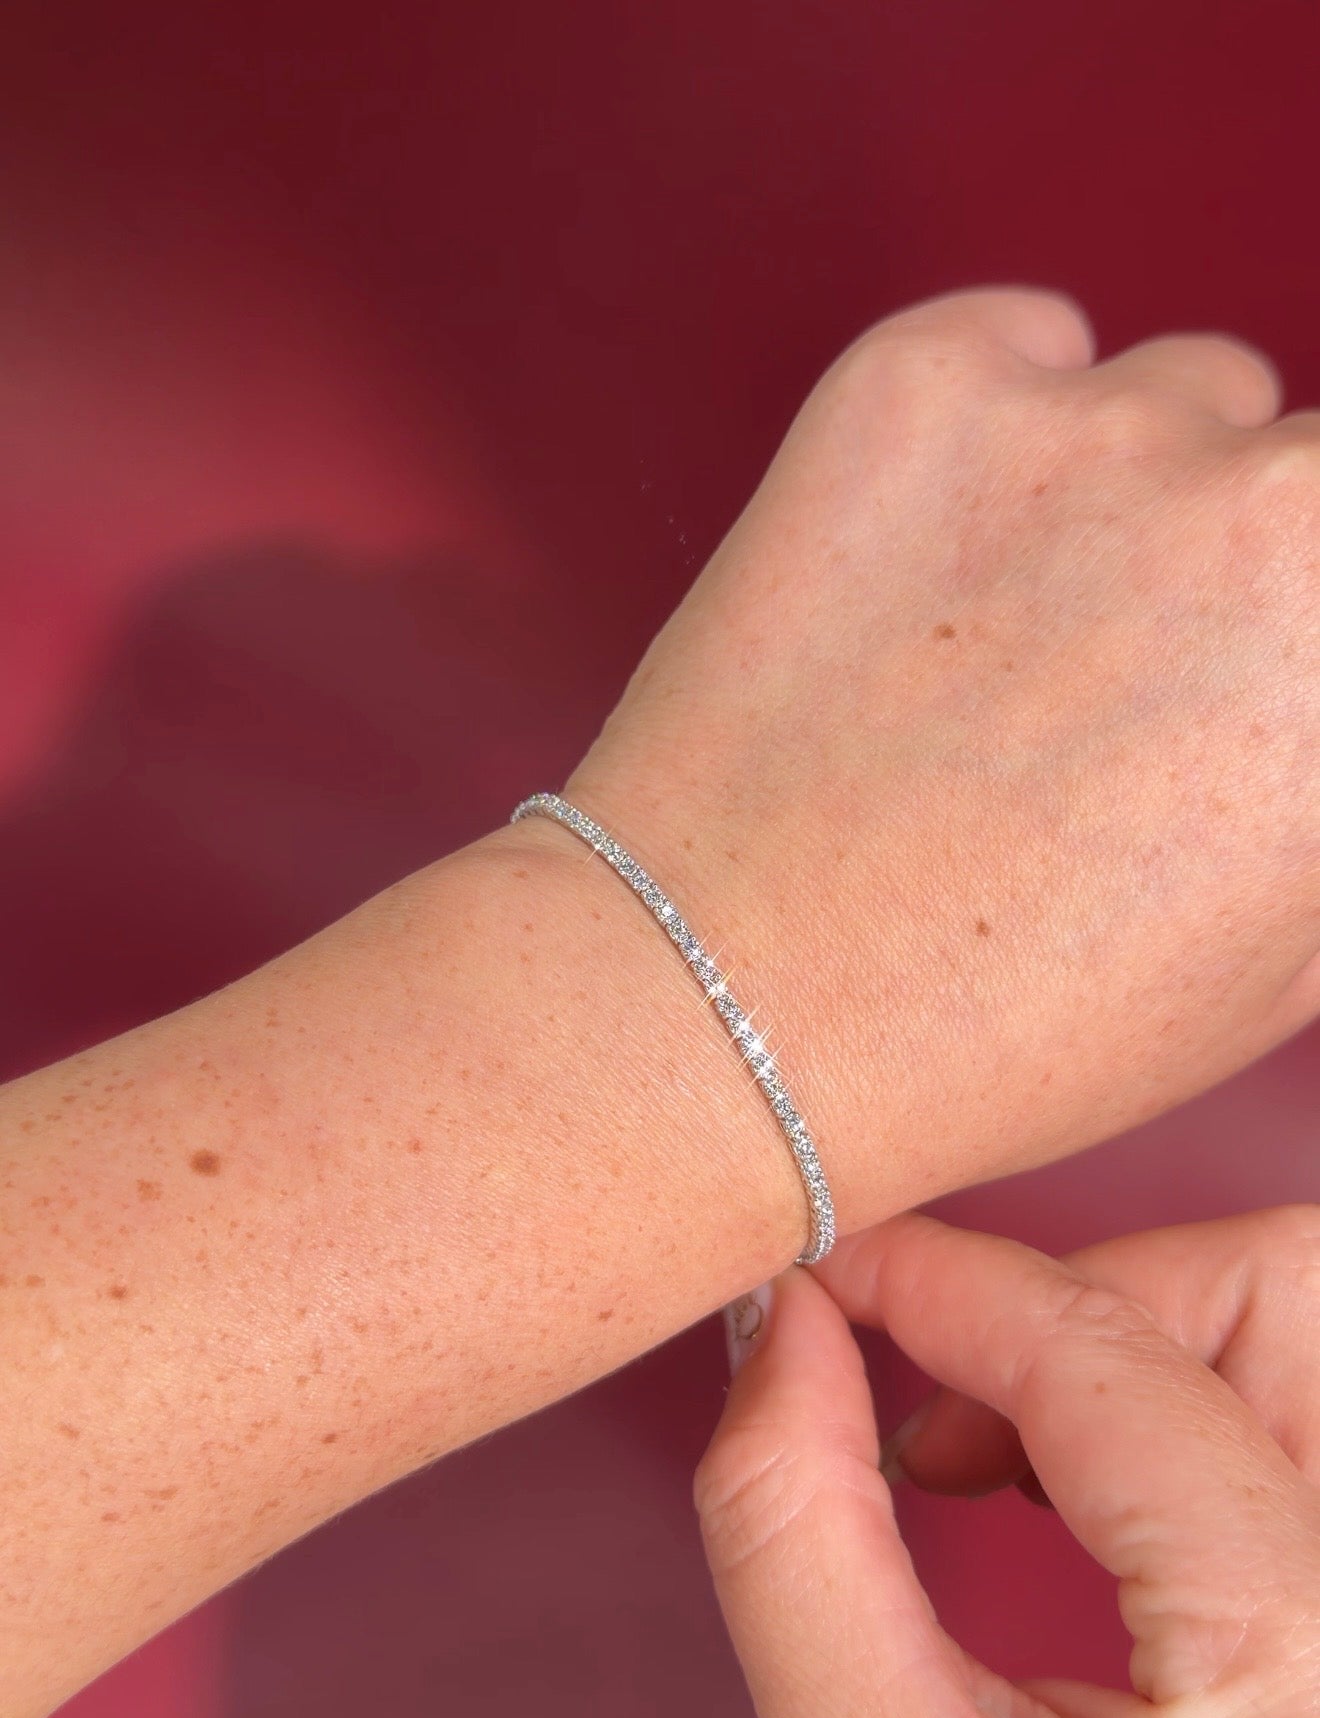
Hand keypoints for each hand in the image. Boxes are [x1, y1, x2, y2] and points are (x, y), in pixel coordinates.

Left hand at [549, 289, 1319, 1238]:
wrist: (732, 1002)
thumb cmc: (1010, 1025)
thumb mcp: (1289, 951)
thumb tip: (1311, 692)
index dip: (1304, 628)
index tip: (1263, 663)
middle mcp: (1268, 501)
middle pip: (1312, 465)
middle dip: (1261, 561)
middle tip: (1145, 684)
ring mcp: (1086, 422)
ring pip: (1181, 399)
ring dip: (1132, 493)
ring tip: (1009, 652)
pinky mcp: (923, 382)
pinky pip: (1024, 352)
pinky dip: (997, 434)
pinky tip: (926, 582)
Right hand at [696, 1206, 1319, 1717]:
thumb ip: (790, 1524)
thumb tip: (781, 1318)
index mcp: (1311, 1676)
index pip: (1119, 1367)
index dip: (950, 1285)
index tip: (831, 1267)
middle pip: (1288, 1293)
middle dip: (1092, 1302)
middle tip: (939, 1400)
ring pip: (1309, 1330)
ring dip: (1145, 1339)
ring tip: (993, 1454)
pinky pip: (1308, 1419)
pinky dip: (1184, 1399)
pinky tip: (1070, 1494)